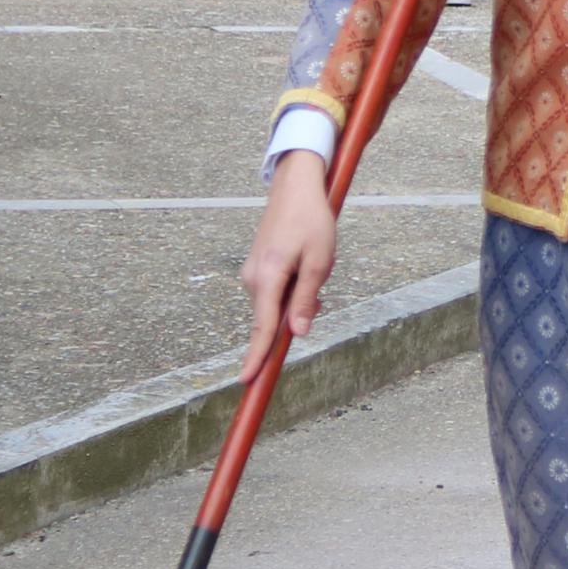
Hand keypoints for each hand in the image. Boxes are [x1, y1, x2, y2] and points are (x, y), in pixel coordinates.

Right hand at [241, 149, 339, 348]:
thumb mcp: (319, 261)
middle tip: (317, 283)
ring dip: (298, 298)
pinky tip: (305, 265)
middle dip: (296, 315)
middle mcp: (253, 279)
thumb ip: (306, 299)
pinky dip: (292, 289)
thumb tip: (297, 333)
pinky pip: (275, 293)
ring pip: (276, 305)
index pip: (263, 327)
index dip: (257, 356)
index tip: (248, 380)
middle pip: (272, 318)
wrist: (295, 188)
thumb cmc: (311, 221)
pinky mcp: (256, 270)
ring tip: (314, 264)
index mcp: (268, 277)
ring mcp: (252, 274)